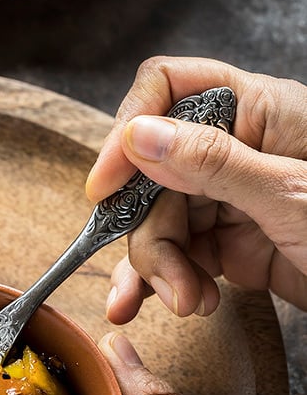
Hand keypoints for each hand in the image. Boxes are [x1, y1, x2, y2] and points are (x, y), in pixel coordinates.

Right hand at [85, 56, 306, 321]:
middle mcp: (235, 149)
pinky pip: (176, 255)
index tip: (105, 188)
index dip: (128, 132)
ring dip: (161, 269)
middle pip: (153, 176)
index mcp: (256, 111)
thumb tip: (139, 136)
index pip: (168, 92)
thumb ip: (212, 163)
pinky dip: (163, 282)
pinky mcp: (227, 243)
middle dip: (153, 235)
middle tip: (171, 283)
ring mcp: (228, 197)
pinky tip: (158, 303)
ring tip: (187, 303)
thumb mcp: (289, 195)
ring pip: (158, 221)